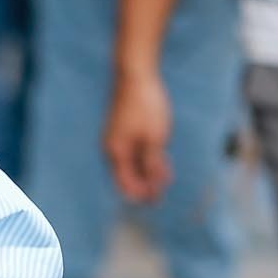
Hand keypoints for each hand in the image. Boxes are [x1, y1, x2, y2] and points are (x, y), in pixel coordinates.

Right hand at [106, 67, 174, 202]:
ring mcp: (116, 139)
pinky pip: (132, 152)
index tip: (159, 201)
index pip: (126, 184)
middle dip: (145, 186)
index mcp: (117, 153)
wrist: (134, 76)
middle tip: (164, 194)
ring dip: (147, 174)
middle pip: (126, 176)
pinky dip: (145, 160)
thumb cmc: (145, 107)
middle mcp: (112, 148)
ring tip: (166, 178)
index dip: (142, 195)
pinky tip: (160, 160)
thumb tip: (152, 186)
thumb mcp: (155, 139)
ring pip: (130, 164)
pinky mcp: (122, 131)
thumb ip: (152, 164)